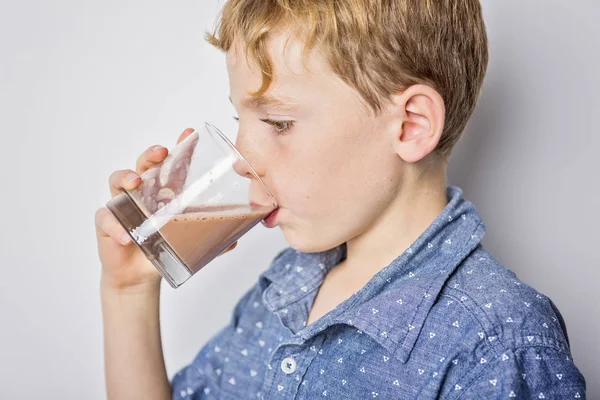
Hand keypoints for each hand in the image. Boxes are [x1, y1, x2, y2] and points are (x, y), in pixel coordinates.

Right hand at [95, 128, 236, 292]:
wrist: (140, 274)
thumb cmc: (165, 248)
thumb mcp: (189, 241)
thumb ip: (211, 239)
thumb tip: (235, 242)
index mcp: (165, 191)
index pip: (172, 164)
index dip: (180, 147)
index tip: (190, 135)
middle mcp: (143, 192)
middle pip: (144, 164)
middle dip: (151, 155)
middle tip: (161, 153)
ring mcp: (124, 205)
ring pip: (118, 181)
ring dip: (126, 177)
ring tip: (135, 183)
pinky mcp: (108, 223)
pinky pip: (106, 219)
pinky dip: (115, 226)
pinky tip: (126, 236)